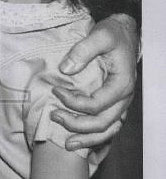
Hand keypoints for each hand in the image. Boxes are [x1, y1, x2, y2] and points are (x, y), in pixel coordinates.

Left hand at [52, 14, 137, 149]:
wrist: (124, 34)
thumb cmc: (113, 34)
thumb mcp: (99, 35)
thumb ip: (83, 50)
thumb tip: (66, 69)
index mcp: (121, 84)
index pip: (96, 104)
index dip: (73, 102)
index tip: (55, 91)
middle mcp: (124, 98)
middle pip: (102, 123)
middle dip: (76, 125)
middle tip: (53, 116)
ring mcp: (121, 104)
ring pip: (108, 131)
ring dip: (87, 139)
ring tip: (66, 144)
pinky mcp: (115, 105)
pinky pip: (108, 128)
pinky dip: (96, 138)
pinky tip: (80, 142)